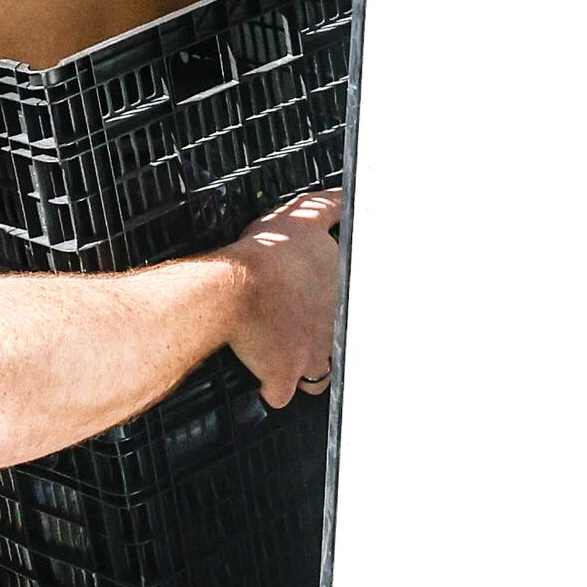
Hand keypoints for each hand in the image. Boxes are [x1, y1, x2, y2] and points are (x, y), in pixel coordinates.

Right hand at [218, 189, 342, 408]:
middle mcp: (332, 329)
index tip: (315, 303)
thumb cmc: (266, 253)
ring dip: (303, 369)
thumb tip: (348, 193)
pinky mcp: (283, 375)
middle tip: (295, 327)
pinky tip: (264, 379)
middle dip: (320, 340)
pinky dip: (272, 388)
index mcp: (340, 294)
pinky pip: (281, 393)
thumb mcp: (303, 217)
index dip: (332, 307)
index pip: (349, 309)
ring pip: (317, 375)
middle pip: (336, 343)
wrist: (236, 286)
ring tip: (285, 355)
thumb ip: (330, 207)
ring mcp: (310, 356)